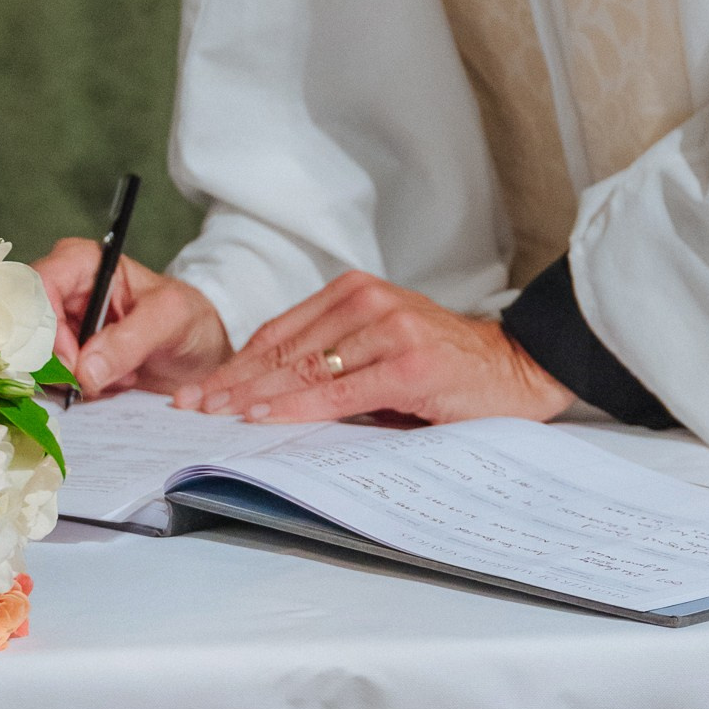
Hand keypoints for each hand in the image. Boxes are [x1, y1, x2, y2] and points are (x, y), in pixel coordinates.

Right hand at [34, 242, 231, 398]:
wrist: (198, 351)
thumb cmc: (187, 319)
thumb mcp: (170, 319)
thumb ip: (129, 340)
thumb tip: (85, 372)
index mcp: (83, 262)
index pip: (38, 286)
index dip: (46, 327)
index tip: (74, 363)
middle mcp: (62, 289)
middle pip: (24, 323)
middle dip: (54, 359)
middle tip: (91, 380)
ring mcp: (59, 324)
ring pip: (31, 355)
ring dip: (67, 378)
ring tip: (115, 377)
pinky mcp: (63, 354)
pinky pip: (46, 375)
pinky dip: (73, 388)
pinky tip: (108, 384)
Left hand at [167, 273, 573, 427]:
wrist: (517, 369)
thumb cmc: (447, 367)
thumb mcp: (382, 350)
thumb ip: (333, 360)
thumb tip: (265, 394)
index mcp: (357, 292)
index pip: (280, 330)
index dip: (236, 362)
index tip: (202, 387)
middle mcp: (370, 302)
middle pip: (283, 347)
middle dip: (232, 380)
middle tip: (191, 405)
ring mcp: (389, 331)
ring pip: (303, 367)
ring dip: (253, 394)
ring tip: (215, 413)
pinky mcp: (408, 365)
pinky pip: (337, 391)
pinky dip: (296, 405)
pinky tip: (265, 416)